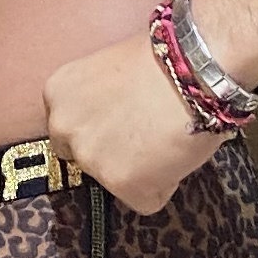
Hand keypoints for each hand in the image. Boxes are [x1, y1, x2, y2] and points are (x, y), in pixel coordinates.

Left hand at [44, 26, 226, 215]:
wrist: (199, 69)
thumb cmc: (167, 58)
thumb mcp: (112, 66)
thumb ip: (100, 97)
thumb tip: (114, 117)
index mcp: (58, 93)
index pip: (69, 127)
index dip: (102, 126)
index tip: (124, 120)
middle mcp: (64, 127)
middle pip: (84, 157)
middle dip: (111, 153)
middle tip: (145, 135)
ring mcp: (91, 159)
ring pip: (114, 180)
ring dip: (139, 170)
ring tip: (167, 140)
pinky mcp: (122, 184)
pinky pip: (145, 199)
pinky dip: (164, 185)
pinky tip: (177, 155)